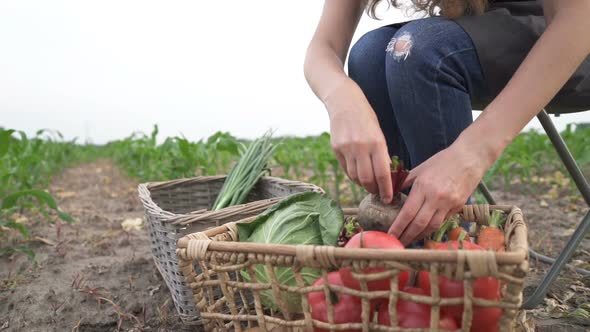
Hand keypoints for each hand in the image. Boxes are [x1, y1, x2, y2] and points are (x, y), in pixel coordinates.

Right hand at [325, 78, 392, 202]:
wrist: (344, 101)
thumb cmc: (366, 117)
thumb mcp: (378, 133)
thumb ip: (381, 154)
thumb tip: (384, 176)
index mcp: (376, 142)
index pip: (382, 173)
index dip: (386, 189)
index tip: (388, 198)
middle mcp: (361, 147)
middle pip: (367, 179)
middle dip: (374, 189)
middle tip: (378, 193)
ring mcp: (346, 148)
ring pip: (354, 176)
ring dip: (362, 184)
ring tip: (368, 185)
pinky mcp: (336, 148)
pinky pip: (345, 169)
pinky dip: (353, 175)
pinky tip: (358, 174)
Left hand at [387, 142, 488, 244]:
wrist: (470, 158)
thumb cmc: (443, 161)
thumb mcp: (420, 168)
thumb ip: (405, 182)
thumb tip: (391, 194)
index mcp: (424, 187)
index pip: (407, 212)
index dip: (398, 226)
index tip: (390, 234)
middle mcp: (436, 198)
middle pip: (419, 224)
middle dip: (407, 236)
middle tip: (397, 243)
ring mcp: (449, 204)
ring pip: (432, 227)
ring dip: (419, 236)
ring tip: (409, 241)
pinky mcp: (458, 207)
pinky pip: (442, 221)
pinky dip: (432, 228)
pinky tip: (424, 232)